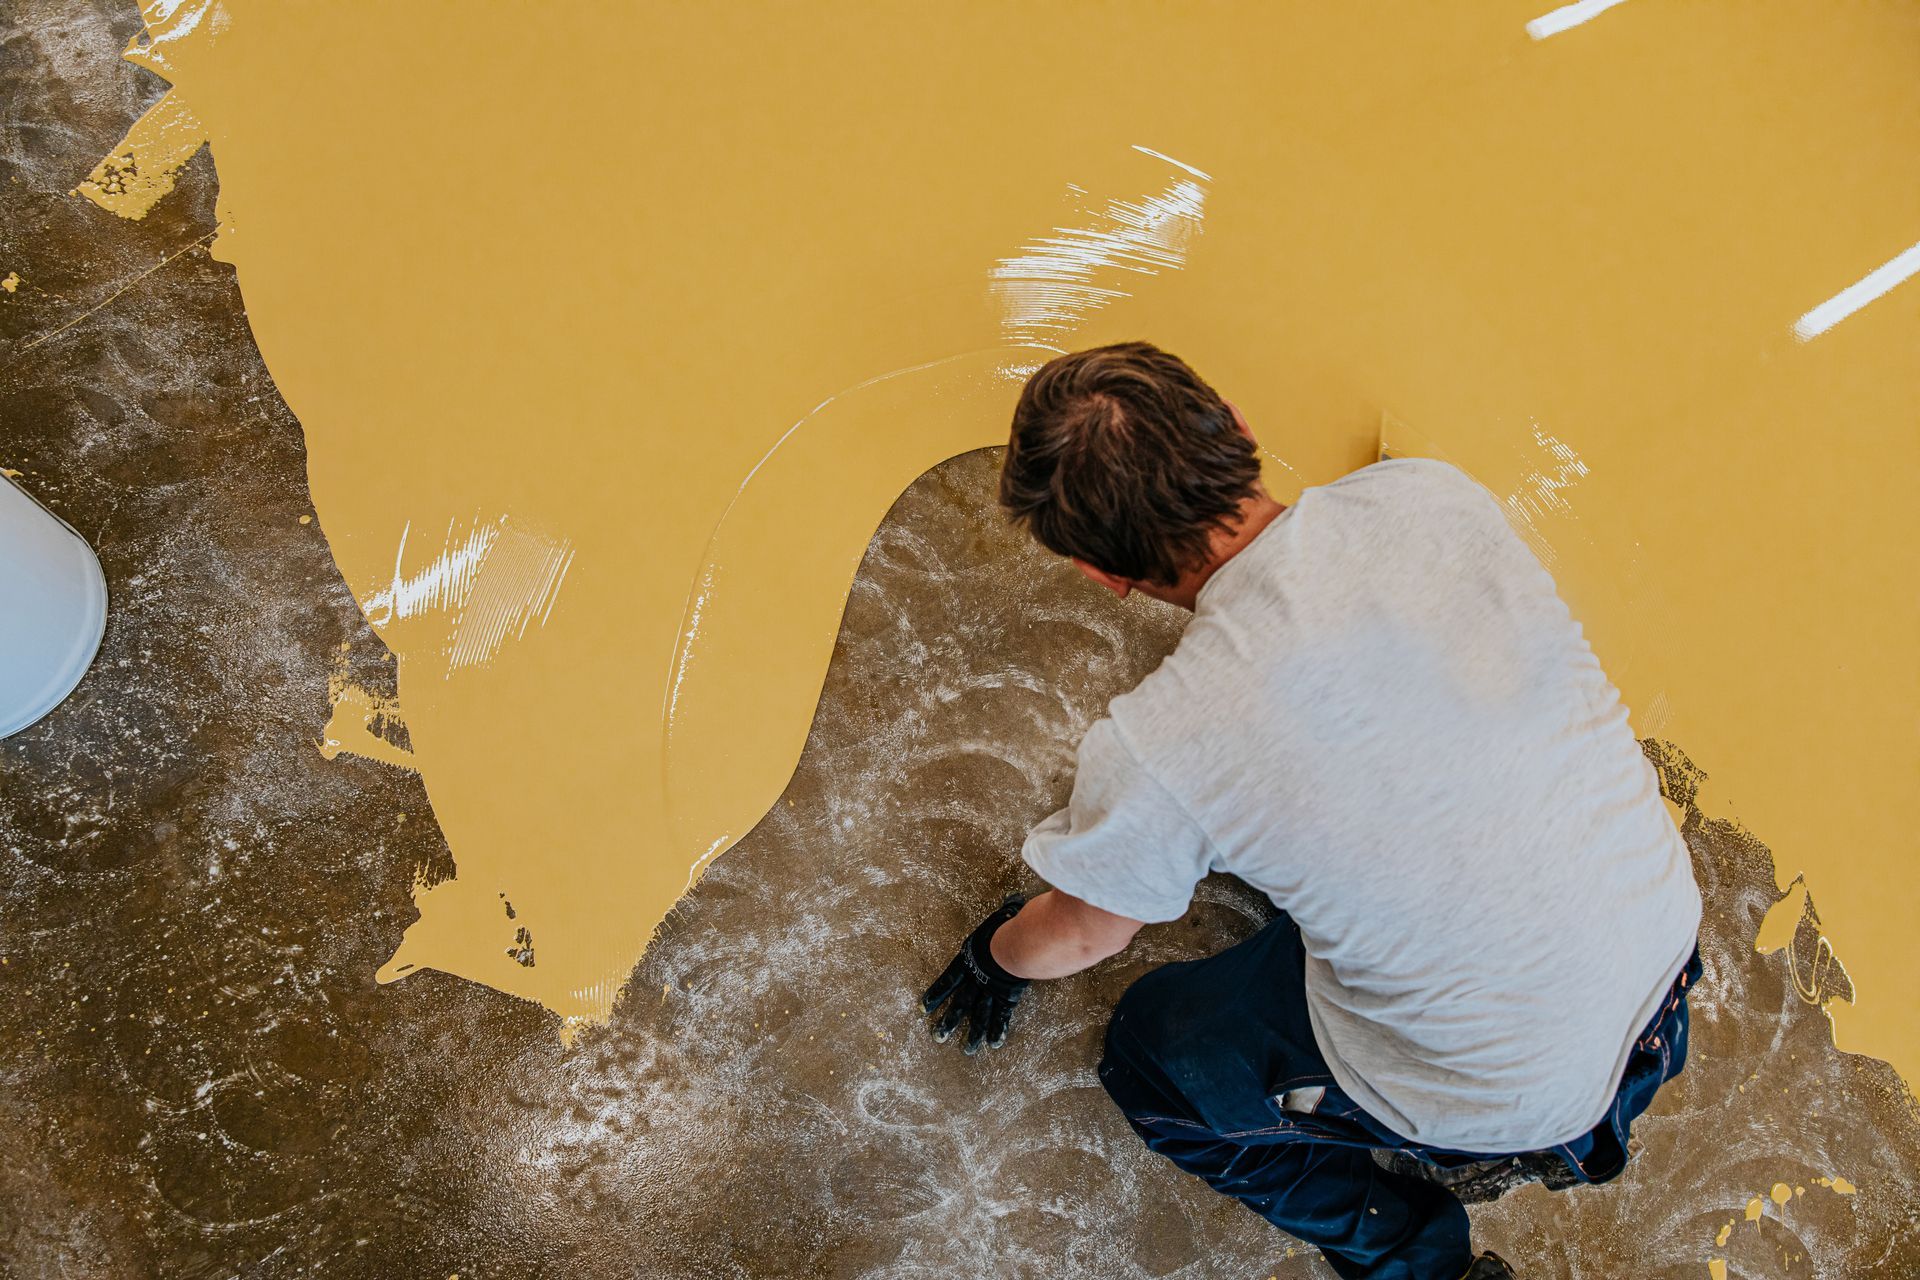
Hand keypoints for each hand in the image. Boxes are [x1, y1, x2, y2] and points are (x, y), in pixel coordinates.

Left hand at [920, 896, 1028, 1054]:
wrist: (1013, 946)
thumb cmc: (1005, 926)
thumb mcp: (1001, 915)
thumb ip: (1006, 911)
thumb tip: (1015, 898)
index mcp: (967, 961)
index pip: (946, 981)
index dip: (935, 994)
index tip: (923, 1009)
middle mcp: (975, 980)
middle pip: (959, 1004)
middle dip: (949, 1021)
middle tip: (937, 1037)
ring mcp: (991, 991)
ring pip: (978, 1015)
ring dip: (972, 1033)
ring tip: (967, 1050)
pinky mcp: (1007, 997)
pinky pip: (1001, 1016)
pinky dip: (998, 1030)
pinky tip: (993, 1043)